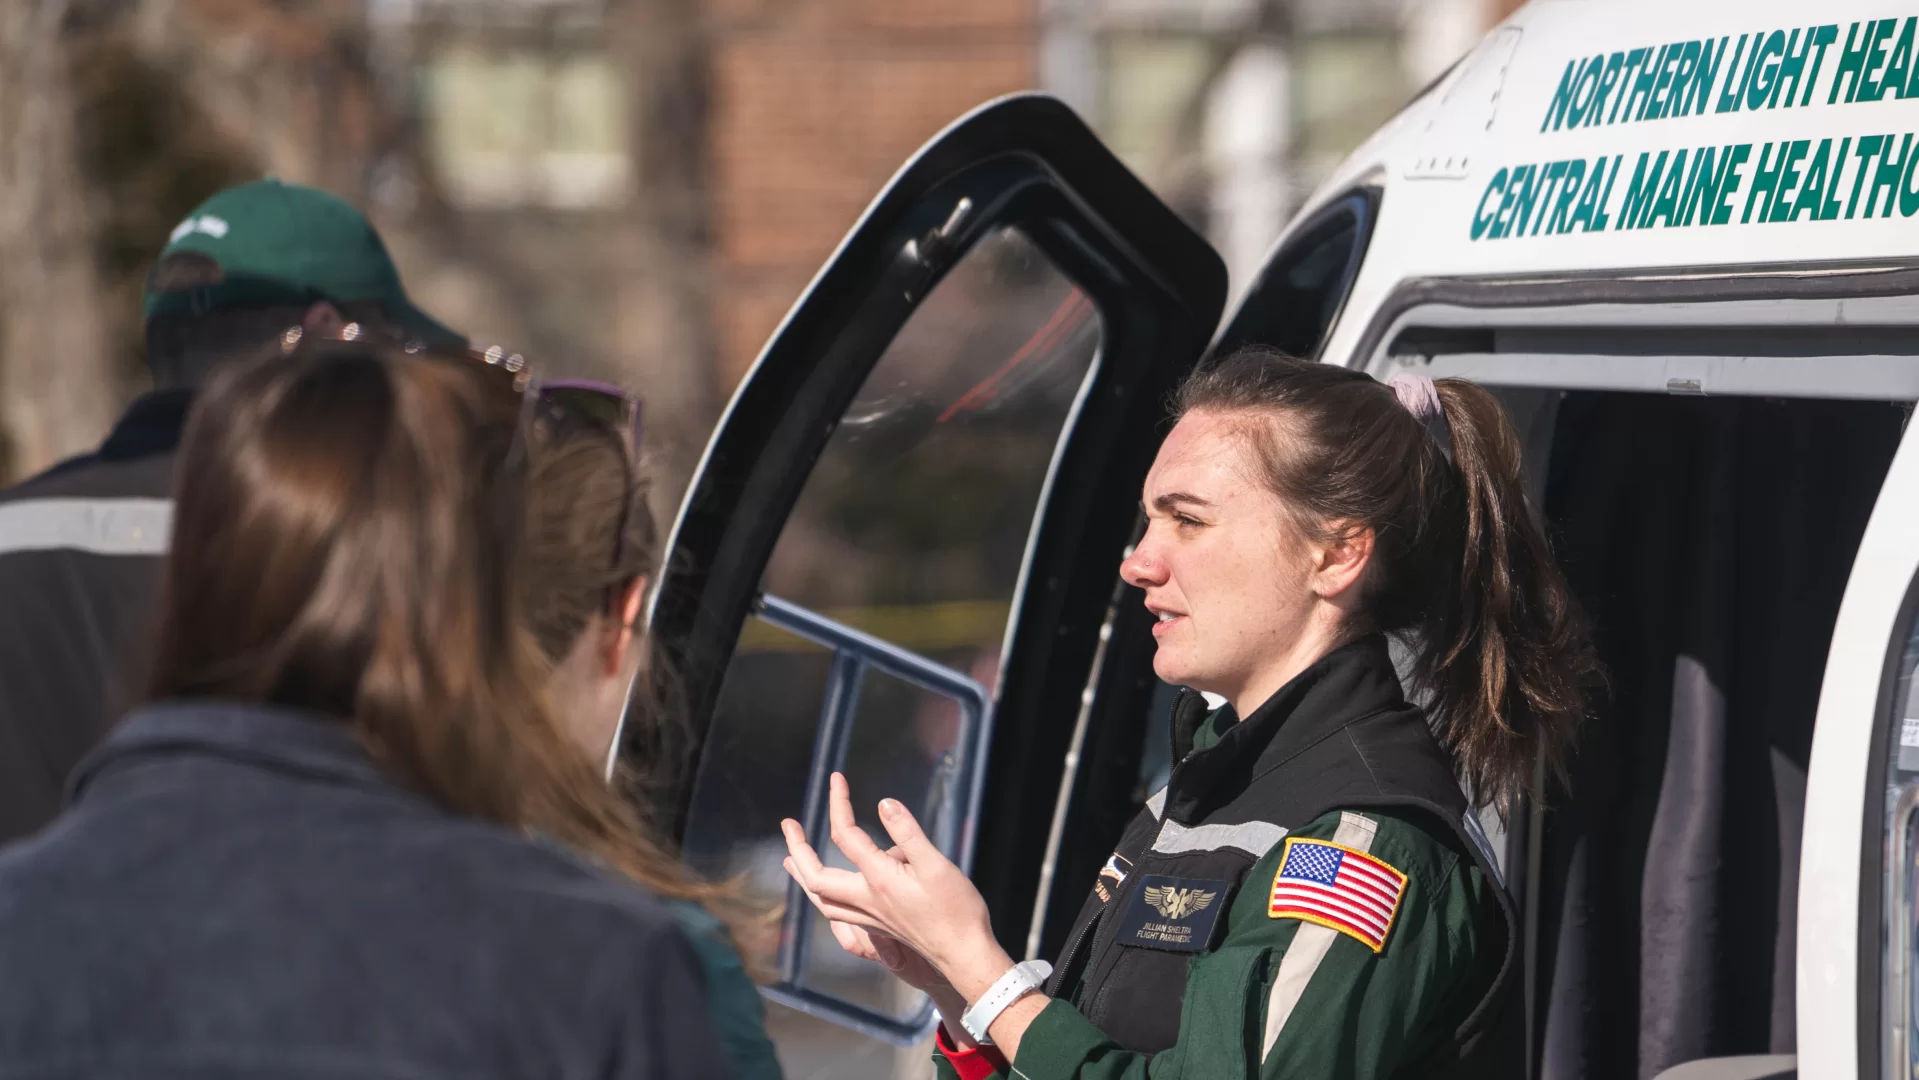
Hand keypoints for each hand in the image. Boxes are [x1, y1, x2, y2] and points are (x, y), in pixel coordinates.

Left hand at [780, 774, 1013, 1003]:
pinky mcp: (879, 927)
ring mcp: (870, 917)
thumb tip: (883, 804)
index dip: (838, 804)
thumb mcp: (936, 864)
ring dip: (802, 877)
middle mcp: (867, 900)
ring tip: (790, 861)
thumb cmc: (956, 910)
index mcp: (879, 880)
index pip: (846, 836)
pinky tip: (827, 892)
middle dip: (798, 849)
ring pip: (822, 900)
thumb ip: (907, 833)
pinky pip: (836, 913)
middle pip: (816, 877)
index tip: (837, 779)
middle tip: (788, 825)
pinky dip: (822, 897)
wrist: (964, 954)